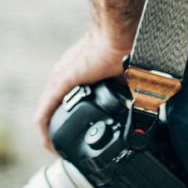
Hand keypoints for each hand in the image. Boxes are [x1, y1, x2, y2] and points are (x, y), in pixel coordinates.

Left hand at [34, 28, 130, 151]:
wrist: (120, 37)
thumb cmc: (124, 51)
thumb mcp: (124, 78)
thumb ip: (126, 93)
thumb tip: (142, 108)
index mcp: (77, 74)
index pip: (66, 99)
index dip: (70, 117)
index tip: (77, 135)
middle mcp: (63, 76)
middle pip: (54, 108)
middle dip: (59, 128)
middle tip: (67, 148)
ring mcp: (59, 80)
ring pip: (47, 112)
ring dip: (50, 132)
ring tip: (58, 150)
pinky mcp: (59, 83)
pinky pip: (44, 113)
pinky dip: (45, 131)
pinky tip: (50, 145)